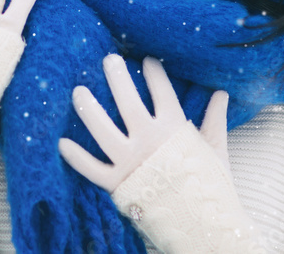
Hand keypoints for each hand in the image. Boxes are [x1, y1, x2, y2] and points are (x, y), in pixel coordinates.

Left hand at [58, 54, 230, 192]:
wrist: (204, 225)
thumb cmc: (211, 186)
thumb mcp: (216, 149)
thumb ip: (215, 119)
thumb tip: (222, 93)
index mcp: (173, 128)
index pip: (161, 91)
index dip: (154, 72)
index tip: (146, 59)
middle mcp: (148, 140)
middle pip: (127, 101)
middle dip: (117, 77)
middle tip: (109, 59)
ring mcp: (130, 161)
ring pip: (102, 129)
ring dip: (88, 109)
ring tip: (78, 91)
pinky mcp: (117, 184)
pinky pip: (91, 168)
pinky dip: (75, 157)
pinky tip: (62, 142)